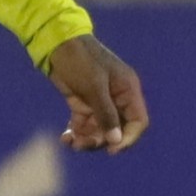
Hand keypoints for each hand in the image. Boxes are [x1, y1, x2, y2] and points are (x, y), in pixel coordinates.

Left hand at [45, 31, 149, 152]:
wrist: (57, 46)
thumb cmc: (81, 61)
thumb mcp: (95, 88)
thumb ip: (107, 115)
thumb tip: (116, 141)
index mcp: (128, 91)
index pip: (138, 122)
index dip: (128, 138)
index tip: (112, 149)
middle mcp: (117, 99)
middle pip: (117, 130)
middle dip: (101, 140)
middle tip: (82, 144)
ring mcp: (100, 102)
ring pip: (99, 130)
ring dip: (86, 139)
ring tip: (71, 141)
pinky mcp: (84, 104)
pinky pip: (85, 125)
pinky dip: (76, 133)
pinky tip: (65, 137)